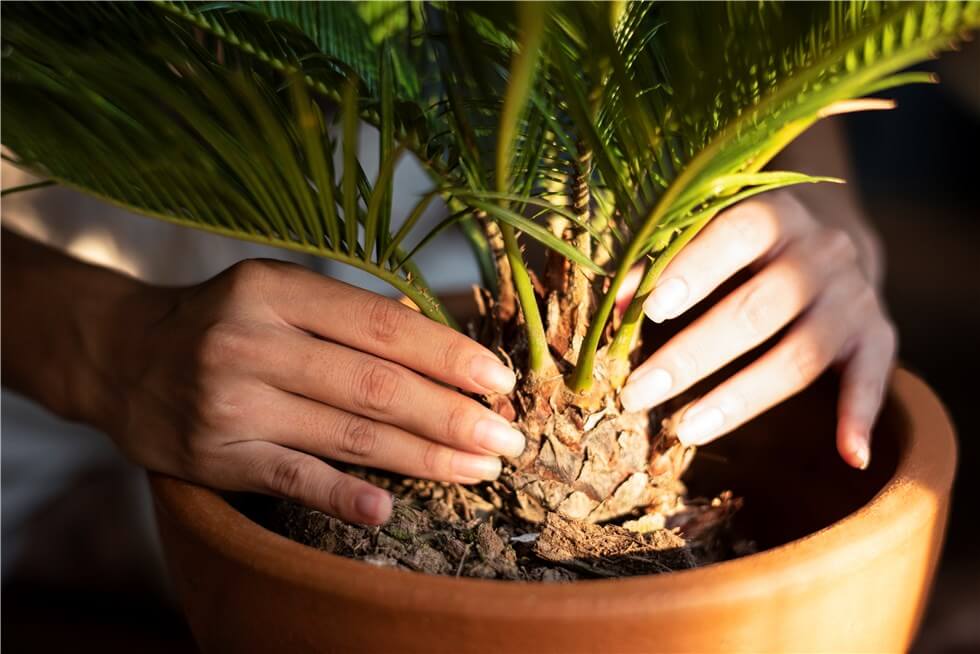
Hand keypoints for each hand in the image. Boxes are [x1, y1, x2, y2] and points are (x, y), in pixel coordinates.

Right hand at [100, 260, 521, 524]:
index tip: (499, 381)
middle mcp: (251, 342)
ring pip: (347, 434)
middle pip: (374, 384)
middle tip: (507, 438)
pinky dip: (343, 495)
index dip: (448, 355)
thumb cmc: (224, 322)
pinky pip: (292, 478)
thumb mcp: (277, 293)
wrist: (123, 357)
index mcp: (276, 290)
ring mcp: (231, 403)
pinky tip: (390, 508)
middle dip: (452, 415)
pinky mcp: (215, 456)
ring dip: (423, 457)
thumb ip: (349, 315)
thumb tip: (441, 345)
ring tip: (479, 469)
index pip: (382, 326)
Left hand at [620, 190, 895, 468]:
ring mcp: (853, 297)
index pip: (736, 235)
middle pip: (758, 309)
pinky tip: (850, 455)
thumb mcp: (713, 235)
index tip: (650, 310)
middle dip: (693, 355)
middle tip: (637, 392)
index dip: (694, 270)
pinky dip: (862, 416)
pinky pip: (873, 378)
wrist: (834, 240)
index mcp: (775, 216)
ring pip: (801, 354)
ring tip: (684, 431)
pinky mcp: (877, 336)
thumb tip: (616, 302)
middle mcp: (822, 254)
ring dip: (741, 398)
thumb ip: (666, 261)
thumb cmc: (747, 245)